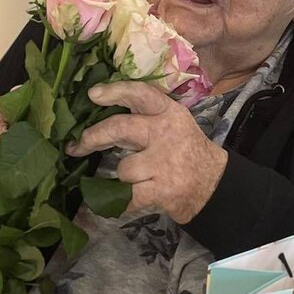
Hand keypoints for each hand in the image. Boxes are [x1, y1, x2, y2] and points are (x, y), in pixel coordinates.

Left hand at [67, 81, 226, 222]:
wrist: (215, 186)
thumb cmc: (186, 152)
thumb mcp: (174, 125)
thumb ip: (144, 119)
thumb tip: (99, 120)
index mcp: (168, 113)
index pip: (140, 93)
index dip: (115, 91)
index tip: (93, 94)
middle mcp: (166, 133)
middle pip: (119, 128)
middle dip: (93, 137)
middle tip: (78, 146)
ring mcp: (164, 163)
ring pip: (123, 169)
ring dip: (123, 179)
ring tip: (136, 181)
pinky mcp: (162, 190)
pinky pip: (127, 197)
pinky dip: (119, 203)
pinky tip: (121, 202)